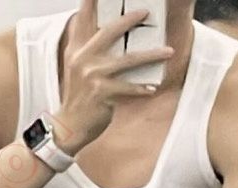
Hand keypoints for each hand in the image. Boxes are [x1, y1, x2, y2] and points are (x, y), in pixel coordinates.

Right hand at [55, 0, 173, 153]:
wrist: (69, 125)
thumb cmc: (78, 95)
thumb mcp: (76, 65)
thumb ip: (88, 45)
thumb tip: (109, 29)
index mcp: (77, 48)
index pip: (84, 16)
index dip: (92, 0)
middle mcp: (83, 58)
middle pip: (110, 31)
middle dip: (130, 19)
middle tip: (146, 12)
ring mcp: (93, 75)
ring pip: (128, 60)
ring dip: (151, 55)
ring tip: (168, 52)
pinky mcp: (102, 93)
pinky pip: (129, 88)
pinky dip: (142, 88)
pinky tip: (153, 87)